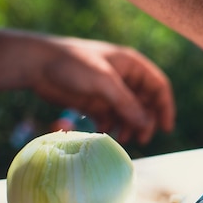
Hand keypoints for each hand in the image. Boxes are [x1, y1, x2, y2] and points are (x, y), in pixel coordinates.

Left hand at [31, 36, 174, 143]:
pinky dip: (111, 128)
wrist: (36, 65)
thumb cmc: (72, 64)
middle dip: (144, 122)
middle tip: (141, 139)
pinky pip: (111, 119)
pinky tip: (102, 133)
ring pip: (128, 115)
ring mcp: (110, 92)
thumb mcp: (104, 81)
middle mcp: (125, 79)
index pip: (158, 87)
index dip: (165, 107)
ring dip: (128, 127)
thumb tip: (146, 124)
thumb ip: (126, 103)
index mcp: (132, 66)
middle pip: (145, 104)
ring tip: (120, 139)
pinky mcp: (96, 103)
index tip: (165, 128)